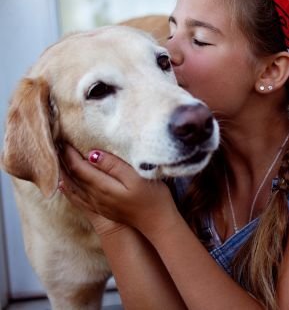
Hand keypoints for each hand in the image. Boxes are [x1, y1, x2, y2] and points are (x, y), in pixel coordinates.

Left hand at [59, 145, 179, 237]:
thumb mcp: (136, 177)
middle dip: (64, 160)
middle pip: (73, 177)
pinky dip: (68, 190)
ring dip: (64, 173)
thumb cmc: (152, 197)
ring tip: (57, 160)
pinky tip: (64, 186)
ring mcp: (98, 205)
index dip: (70, 153)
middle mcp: (96, 197)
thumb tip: (92, 154)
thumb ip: (114, 165)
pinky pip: (78, 199)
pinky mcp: (102, 210)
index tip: (63, 139)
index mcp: (103, 187)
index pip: (79, 167)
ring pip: (73, 188)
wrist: (157, 223)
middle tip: (56, 145)